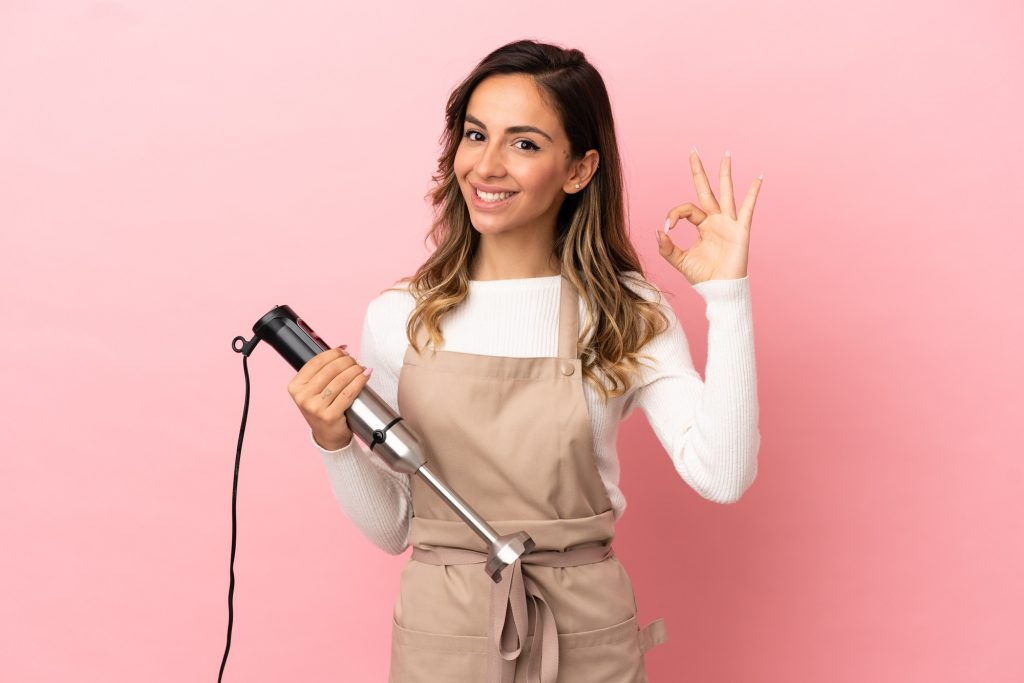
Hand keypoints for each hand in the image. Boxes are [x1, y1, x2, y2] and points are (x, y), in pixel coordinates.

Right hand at [288, 345, 372, 450]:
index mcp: (295, 387)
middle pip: (329, 370)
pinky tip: (365, 376)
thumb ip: (322, 371)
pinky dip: (359, 382)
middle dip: (346, 361)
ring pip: (340, 380)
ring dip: (354, 370)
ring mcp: (315, 408)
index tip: (344, 351)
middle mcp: (302, 397)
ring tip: (361, 367)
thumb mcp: (314, 390)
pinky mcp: (329, 416)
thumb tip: (342, 349)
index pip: (315, 362)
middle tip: (355, 360)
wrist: (328, 436)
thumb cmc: (323, 409)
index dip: (332, 353)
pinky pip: (348, 393)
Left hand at [656, 148, 761, 283]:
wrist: (720, 290)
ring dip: (725, 173)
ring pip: (726, 193)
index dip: (674, 215)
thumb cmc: (703, 277)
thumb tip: (658, 231)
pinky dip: (753, 193)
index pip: (686, 209)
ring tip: (726, 154)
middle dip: (699, 171)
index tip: (667, 229)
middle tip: (692, 150)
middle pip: (706, 190)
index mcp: (702, 226)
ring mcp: (729, 223)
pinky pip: (747, 208)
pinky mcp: (741, 230)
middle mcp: (716, 220)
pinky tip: (758, 178)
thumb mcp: (680, 261)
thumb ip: (667, 248)